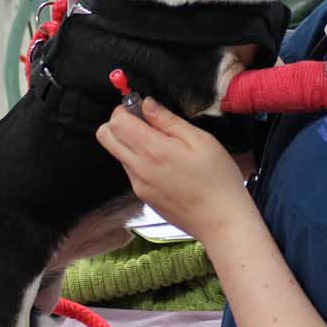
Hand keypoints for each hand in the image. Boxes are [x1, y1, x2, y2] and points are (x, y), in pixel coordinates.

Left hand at [97, 99, 255, 240]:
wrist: (220, 222)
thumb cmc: (217, 179)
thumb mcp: (201, 140)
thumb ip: (169, 121)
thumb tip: (147, 104)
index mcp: (153, 151)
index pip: (117, 122)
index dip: (125, 109)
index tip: (143, 108)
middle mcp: (138, 168)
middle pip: (106, 137)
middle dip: (119, 123)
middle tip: (144, 122)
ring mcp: (138, 185)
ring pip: (118, 154)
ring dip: (130, 142)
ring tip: (162, 145)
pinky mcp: (143, 197)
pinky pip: (131, 171)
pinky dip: (139, 160)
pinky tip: (166, 165)